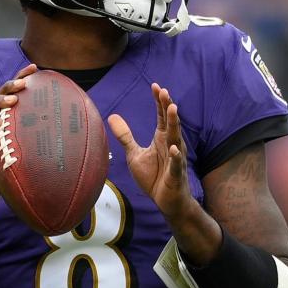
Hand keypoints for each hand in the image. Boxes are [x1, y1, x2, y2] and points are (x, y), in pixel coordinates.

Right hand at [0, 63, 37, 199]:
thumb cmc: (12, 163)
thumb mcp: (29, 147)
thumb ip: (43, 136)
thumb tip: (77, 134)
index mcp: (5, 116)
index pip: (12, 92)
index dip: (21, 78)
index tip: (35, 67)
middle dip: (11, 85)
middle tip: (24, 82)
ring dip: (1, 102)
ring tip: (13, 99)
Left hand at [109, 83, 194, 222]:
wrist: (167, 201)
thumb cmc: (153, 176)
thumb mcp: (134, 154)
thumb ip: (125, 135)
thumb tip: (112, 116)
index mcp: (161, 139)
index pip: (161, 116)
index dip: (159, 102)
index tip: (155, 86)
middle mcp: (171, 145)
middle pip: (170, 122)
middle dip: (167, 107)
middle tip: (164, 91)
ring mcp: (175, 159)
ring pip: (175, 138)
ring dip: (174, 124)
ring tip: (172, 109)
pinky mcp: (175, 175)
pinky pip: (176, 164)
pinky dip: (175, 157)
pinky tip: (173, 149)